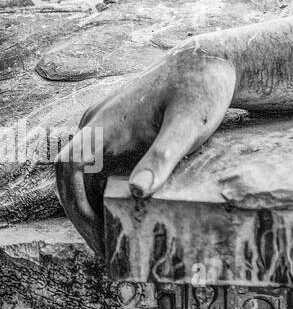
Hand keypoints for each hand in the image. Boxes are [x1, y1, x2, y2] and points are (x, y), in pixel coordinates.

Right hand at [56, 43, 235, 254]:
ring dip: (90, 202)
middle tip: (106, 247)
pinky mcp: (113, 125)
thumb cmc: (202, 90)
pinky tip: (121, 209)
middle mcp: (96, 121)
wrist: (207, 60)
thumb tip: (138, 194)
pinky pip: (95, 162)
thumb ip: (163, 156)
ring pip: (81, 171)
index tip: (98, 233)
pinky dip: (101, 188)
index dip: (76, 204)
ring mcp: (102, 122)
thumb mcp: (190, 125)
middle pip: (69, 175)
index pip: (70, 168)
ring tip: (112, 236)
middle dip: (82, 212)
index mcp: (107, 122)